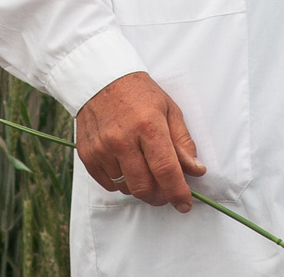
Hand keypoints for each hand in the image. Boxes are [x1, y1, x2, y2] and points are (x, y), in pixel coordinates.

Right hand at [75, 71, 205, 209]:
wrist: (100, 78)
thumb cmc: (139, 93)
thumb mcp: (169, 110)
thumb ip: (183, 142)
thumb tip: (196, 170)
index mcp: (148, 126)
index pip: (166, 171)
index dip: (178, 193)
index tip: (185, 204)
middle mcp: (122, 140)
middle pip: (144, 187)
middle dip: (160, 196)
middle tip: (166, 190)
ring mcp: (102, 149)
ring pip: (126, 188)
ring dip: (140, 187)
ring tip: (144, 169)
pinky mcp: (87, 155)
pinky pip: (108, 185)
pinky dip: (121, 182)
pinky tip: (126, 166)